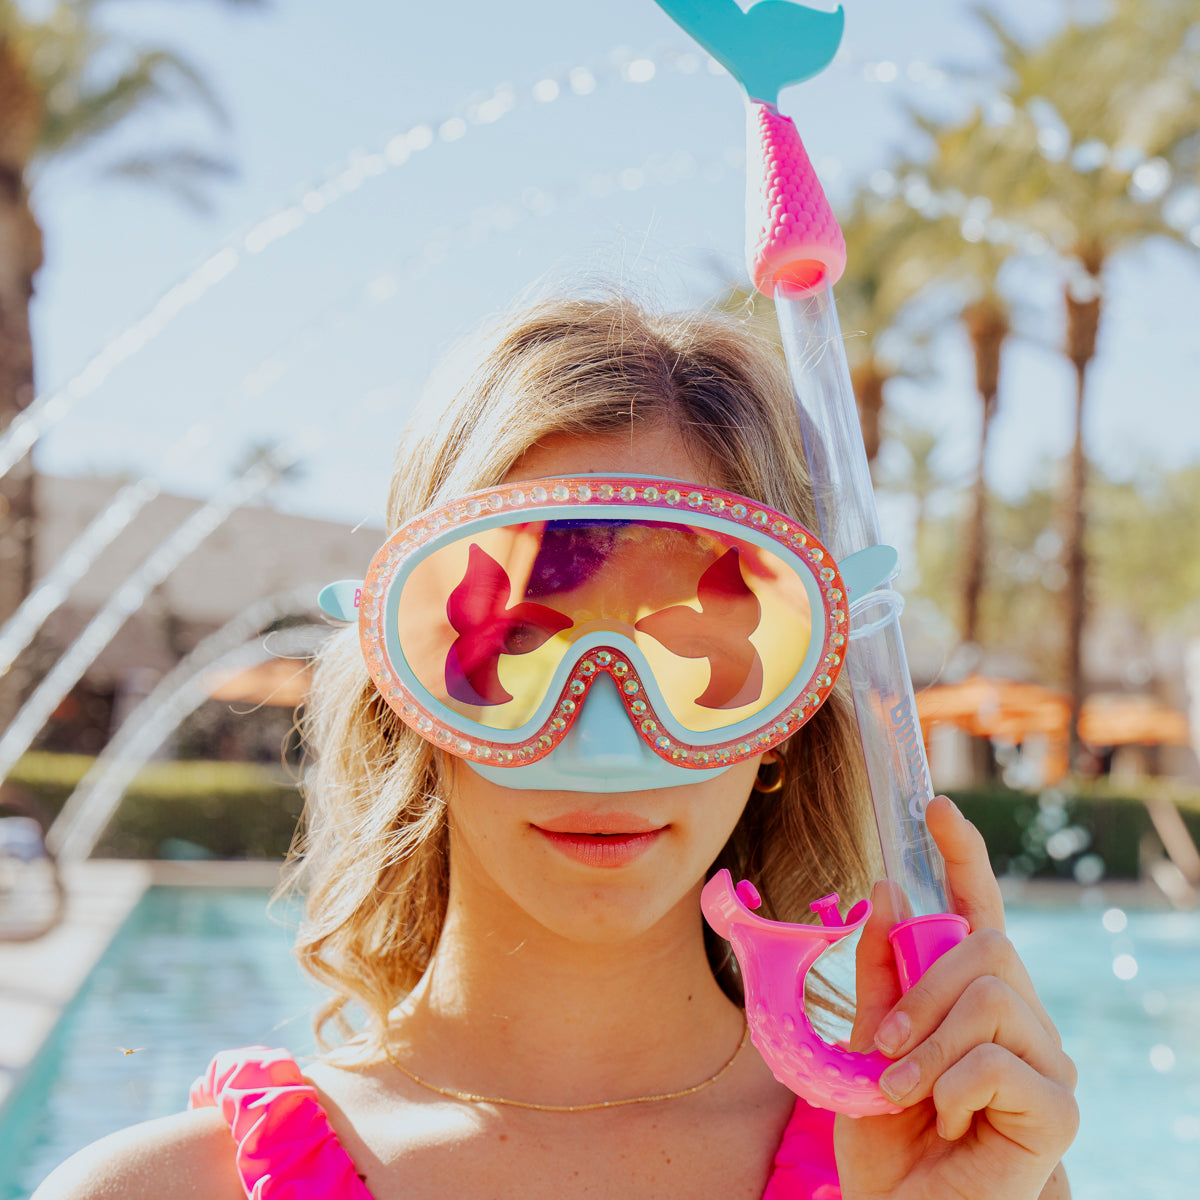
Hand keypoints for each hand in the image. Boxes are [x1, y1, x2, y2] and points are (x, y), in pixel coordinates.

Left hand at [834, 797, 1078, 1199]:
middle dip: (920, 990)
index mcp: (973, 996)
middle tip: (883, 1048)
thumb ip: (880, 975)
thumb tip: (888, 892)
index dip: (961, 856)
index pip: (978, 911)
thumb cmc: (888, 1134)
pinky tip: (945, 1121)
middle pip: (987, 947)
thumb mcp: (866, 1043)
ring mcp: (1047, 1061)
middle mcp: (1022, 1019)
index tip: (938, 809)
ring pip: (990, 997)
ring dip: (927, 1044)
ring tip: (902, 1091)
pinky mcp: (1059, 1108)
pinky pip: (998, 1060)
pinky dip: (950, 1087)